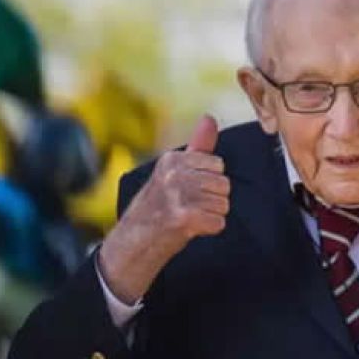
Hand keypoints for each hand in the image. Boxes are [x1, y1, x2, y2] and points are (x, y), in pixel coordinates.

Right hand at [98, 114, 229, 301]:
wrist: (134, 241)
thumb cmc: (159, 204)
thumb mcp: (174, 170)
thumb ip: (197, 145)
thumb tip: (210, 118)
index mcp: (172, 159)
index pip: (218, 165)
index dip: (209, 181)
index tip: (189, 190)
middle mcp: (173, 174)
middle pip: (224, 185)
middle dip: (213, 199)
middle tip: (190, 206)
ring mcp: (177, 196)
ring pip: (223, 204)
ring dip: (211, 215)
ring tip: (190, 217)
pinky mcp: (184, 218)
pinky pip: (219, 222)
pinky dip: (210, 230)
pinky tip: (192, 229)